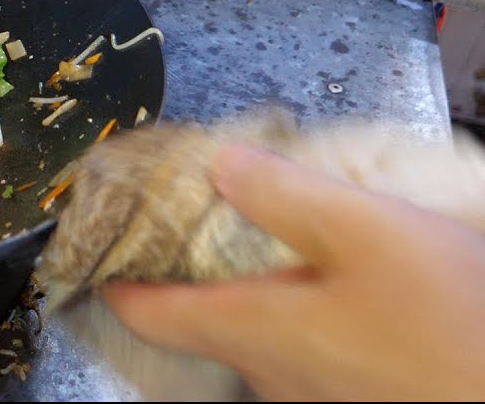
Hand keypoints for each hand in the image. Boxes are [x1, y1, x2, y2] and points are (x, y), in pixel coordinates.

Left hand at [99, 144, 484, 400]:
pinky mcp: (352, 396)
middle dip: (186, 270)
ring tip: (261, 238)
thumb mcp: (367, 231)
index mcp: (252, 329)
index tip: (96, 246)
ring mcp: (311, 394)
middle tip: (187, 222)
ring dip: (246, 289)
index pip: (143, 312)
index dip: (111, 277)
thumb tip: (221, 164)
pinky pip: (302, 350)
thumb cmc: (454, 326)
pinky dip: (295, 311)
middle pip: (197, 321)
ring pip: (253, 335)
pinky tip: (331, 284)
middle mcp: (269, 373)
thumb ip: (285, 193)